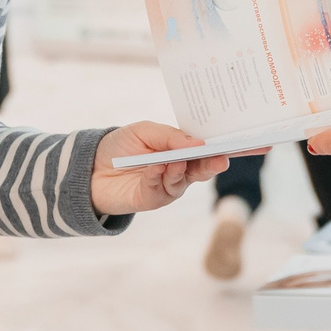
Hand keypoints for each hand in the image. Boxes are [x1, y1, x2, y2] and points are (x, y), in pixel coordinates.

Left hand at [89, 124, 226, 214]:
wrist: (91, 166)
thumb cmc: (121, 145)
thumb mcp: (145, 131)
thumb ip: (170, 137)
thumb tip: (197, 143)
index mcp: (182, 150)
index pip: (206, 149)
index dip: (223, 147)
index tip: (239, 143)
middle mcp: (179, 170)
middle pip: (202, 168)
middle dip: (212, 164)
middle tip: (221, 159)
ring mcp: (167, 186)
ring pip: (182, 180)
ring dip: (181, 170)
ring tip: (177, 161)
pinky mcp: (152, 199)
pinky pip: (159, 188)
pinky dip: (157, 177)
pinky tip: (154, 168)